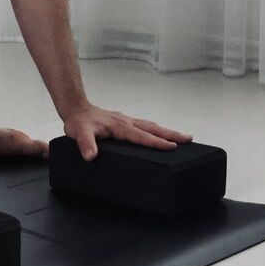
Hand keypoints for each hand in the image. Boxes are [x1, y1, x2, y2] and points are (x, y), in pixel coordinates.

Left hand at [61, 103, 193, 161]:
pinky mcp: (125, 122)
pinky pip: (145, 126)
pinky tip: (160, 135)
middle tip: (189, 139)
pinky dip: (156, 130)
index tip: (172, 146)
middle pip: (153, 128)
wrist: (75, 108)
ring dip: (167, 131)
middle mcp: (126, 122)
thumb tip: (91, 156)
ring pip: (151, 126)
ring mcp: (127, 121)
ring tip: (183, 138)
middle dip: (171, 134)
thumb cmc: (78, 122)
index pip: (141, 136)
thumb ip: (86, 144)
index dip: (156, 142)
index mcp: (120, 126)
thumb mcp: (79, 134)